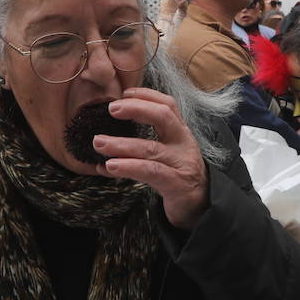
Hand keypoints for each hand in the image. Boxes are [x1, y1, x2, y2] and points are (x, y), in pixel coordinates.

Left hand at [94, 88, 208, 228]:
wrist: (200, 206)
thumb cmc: (176, 176)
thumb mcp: (164, 154)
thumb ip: (142, 143)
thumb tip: (106, 138)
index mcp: (180, 132)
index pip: (167, 105)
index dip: (146, 95)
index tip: (124, 93)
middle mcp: (183, 143)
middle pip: (163, 116)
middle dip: (136, 109)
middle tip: (111, 109)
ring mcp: (181, 163)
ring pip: (150, 148)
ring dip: (121, 144)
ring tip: (99, 142)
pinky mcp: (176, 184)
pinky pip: (150, 172)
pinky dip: (128, 167)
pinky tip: (110, 166)